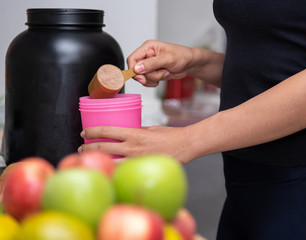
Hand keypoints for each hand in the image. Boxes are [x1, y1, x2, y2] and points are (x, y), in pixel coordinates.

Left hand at [78, 126, 194, 164]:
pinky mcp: (142, 168)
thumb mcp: (150, 129)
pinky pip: (123, 170)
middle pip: (103, 147)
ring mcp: (136, 160)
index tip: (84, 132)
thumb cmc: (170, 136)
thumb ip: (136, 132)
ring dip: (97, 159)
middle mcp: (133, 147)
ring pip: (110, 161)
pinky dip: (112, 168)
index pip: (107, 131)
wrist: (185, 146)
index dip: (92, 131)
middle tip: (82, 147)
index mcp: (134, 133)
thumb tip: (125, 137)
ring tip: (88, 158)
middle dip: (88, 147)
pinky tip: (107, 168)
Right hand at [127, 40, 193, 86]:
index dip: (134, 69)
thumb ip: (152, 63)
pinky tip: (163, 76)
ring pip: (142, 77)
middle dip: (148, 75)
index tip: (141, 78)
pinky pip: (147, 81)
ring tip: (165, 72)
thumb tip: (137, 68)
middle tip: (160, 73)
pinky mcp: (153, 73)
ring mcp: (149, 65)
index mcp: (148, 47)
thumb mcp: (168, 59)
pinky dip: (154, 82)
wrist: (190, 64)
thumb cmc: (182, 56)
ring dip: (154, 78)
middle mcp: (146, 56)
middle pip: (136, 70)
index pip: (132, 59)